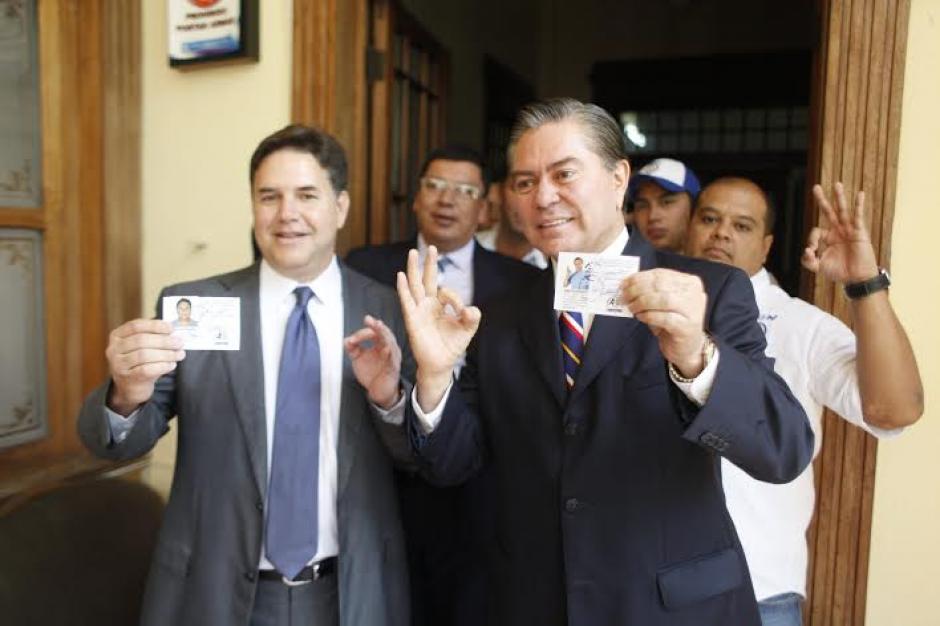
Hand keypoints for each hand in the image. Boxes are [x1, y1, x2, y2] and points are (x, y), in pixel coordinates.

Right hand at [106, 319, 184, 414]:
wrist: (131, 387)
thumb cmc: (140, 362)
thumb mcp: (142, 346)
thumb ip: (154, 337)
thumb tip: (174, 333)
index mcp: (117, 336)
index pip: (135, 326)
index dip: (154, 325)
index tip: (171, 328)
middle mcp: (114, 349)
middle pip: (141, 340)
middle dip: (164, 341)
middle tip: (179, 342)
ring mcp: (118, 364)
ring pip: (144, 355)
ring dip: (166, 354)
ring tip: (180, 354)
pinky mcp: (127, 378)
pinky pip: (147, 370)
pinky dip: (163, 366)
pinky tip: (172, 365)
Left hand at [344, 315, 401, 408]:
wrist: (379, 392)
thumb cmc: (373, 374)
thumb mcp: (359, 359)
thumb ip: (353, 349)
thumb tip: (346, 340)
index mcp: (381, 344)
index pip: (374, 333)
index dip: (363, 333)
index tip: (352, 339)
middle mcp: (388, 349)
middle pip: (384, 334)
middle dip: (377, 326)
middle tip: (369, 320)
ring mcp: (392, 358)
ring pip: (390, 343)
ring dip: (384, 334)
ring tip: (379, 327)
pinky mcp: (393, 369)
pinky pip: (393, 360)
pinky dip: (390, 353)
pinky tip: (386, 348)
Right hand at [397, 246, 480, 409]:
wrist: (441, 364)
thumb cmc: (452, 346)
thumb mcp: (468, 329)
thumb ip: (473, 316)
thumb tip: (469, 308)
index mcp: (440, 305)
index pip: (446, 291)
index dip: (454, 297)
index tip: (462, 311)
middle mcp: (428, 305)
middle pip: (427, 279)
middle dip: (430, 263)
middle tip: (432, 247)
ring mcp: (419, 311)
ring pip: (415, 285)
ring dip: (413, 269)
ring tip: (413, 252)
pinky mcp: (412, 319)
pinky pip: (406, 301)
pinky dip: (403, 288)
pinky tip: (401, 275)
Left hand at [621, 268, 707, 376]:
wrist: (687, 347)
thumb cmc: (672, 322)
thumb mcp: (662, 302)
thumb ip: (650, 291)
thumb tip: (626, 284)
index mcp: (689, 282)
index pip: (660, 274)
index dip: (639, 278)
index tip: (623, 284)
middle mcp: (694, 293)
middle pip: (660, 285)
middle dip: (637, 289)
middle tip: (623, 296)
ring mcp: (693, 310)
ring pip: (663, 299)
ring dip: (642, 302)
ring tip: (631, 307)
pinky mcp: (687, 327)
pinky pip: (664, 318)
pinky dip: (648, 315)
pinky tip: (640, 316)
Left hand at [804, 182, 879, 282]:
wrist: (857, 279)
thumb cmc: (840, 272)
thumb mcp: (819, 267)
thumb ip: (808, 261)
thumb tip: (805, 251)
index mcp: (828, 238)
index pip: (816, 231)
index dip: (811, 240)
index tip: (811, 250)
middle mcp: (838, 231)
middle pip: (828, 212)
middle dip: (822, 200)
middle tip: (815, 187)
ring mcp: (849, 230)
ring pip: (843, 211)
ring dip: (839, 197)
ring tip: (836, 184)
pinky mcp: (860, 233)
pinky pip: (858, 217)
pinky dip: (859, 206)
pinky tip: (860, 194)